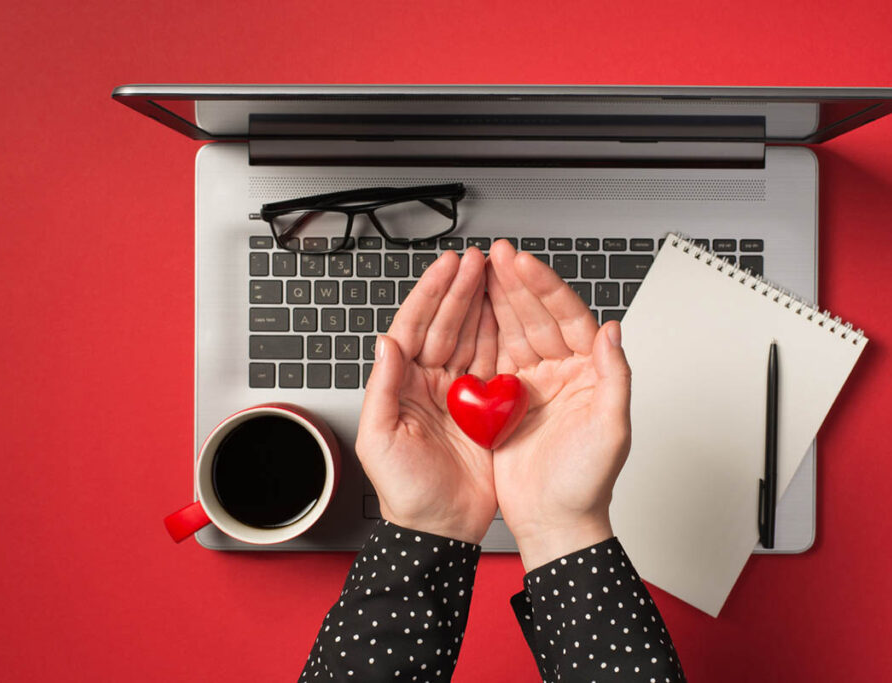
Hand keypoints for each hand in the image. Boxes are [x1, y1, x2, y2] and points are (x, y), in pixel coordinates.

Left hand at [355, 248, 497, 543]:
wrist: (440, 529)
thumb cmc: (404, 492)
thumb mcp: (381, 440)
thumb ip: (382, 389)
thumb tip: (385, 344)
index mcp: (402, 385)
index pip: (415, 328)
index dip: (431, 295)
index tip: (448, 266)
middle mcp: (430, 383)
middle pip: (446, 325)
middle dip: (461, 290)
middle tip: (479, 260)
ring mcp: (460, 394)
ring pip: (472, 338)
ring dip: (483, 306)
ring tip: (497, 276)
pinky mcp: (486, 409)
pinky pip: (495, 365)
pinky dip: (502, 338)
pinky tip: (510, 315)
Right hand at [483, 240, 632, 570]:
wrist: (554, 522)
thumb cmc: (587, 484)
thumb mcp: (611, 430)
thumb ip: (616, 377)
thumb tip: (613, 331)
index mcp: (589, 372)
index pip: (568, 317)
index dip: (545, 288)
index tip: (523, 263)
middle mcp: (562, 372)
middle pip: (538, 316)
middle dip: (516, 283)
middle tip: (496, 254)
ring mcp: (533, 385)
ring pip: (514, 330)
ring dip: (497, 300)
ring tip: (480, 271)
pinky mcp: (506, 401)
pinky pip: (493, 357)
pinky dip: (481, 333)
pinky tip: (468, 311)